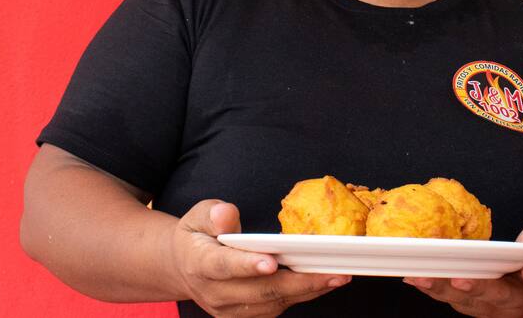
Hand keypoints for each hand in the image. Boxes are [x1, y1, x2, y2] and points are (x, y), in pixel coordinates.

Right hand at [168, 200, 349, 316]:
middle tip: (332, 271)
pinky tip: (323, 282)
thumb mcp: (198, 216)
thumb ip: (213, 214)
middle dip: (299, 282)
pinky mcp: (244, 316)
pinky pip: (275, 309)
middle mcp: (215, 292)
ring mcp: (229, 309)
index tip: (271, 262)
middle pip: (259, 290)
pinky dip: (301, 295)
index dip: (247, 265)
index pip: (224, 266)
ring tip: (338, 276)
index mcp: (200, 263)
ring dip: (307, 291)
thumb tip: (227, 215)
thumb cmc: (198, 236)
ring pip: (272, 303)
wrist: (184, 268)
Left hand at [404, 218, 522, 317]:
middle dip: (480, 289)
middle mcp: (520, 301)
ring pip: (471, 303)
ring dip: (445, 291)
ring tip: (421, 276)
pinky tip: (412, 276)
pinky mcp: (474, 303)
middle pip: (501, 298)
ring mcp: (495, 305)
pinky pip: (453, 298)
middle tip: (460, 278)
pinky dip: (433, 288)